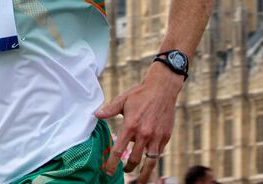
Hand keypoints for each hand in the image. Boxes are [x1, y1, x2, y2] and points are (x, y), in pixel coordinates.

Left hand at [95, 65, 182, 183]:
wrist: (162, 88)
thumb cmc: (140, 93)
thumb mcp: (123, 100)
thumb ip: (109, 110)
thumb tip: (96, 115)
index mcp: (130, 126)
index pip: (119, 150)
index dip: (112, 164)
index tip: (108, 172)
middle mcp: (144, 134)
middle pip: (134, 160)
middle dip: (128, 169)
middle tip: (125, 171)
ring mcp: (156, 136)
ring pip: (150, 162)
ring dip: (144, 173)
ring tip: (140, 180)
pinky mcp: (166, 136)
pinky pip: (158, 152)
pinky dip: (153, 158)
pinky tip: (149, 159)